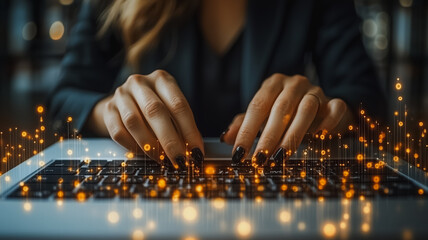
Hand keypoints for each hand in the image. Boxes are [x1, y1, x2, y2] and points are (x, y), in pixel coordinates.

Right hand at [87, 70, 203, 168]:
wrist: (124, 101)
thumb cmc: (155, 107)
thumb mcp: (172, 108)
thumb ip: (183, 126)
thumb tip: (194, 151)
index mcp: (161, 79)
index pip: (178, 105)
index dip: (189, 131)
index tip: (196, 151)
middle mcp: (139, 83)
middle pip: (155, 111)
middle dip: (170, 140)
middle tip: (180, 160)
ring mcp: (121, 95)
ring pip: (134, 122)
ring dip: (150, 146)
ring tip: (163, 160)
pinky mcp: (108, 110)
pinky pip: (118, 132)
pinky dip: (133, 147)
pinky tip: (143, 155)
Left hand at [221, 74, 352, 165]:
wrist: (320, 106)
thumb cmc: (286, 112)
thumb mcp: (263, 116)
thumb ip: (244, 124)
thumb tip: (226, 137)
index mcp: (273, 84)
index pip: (257, 106)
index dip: (246, 131)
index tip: (239, 153)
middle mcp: (294, 84)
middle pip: (280, 109)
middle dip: (267, 137)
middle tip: (259, 159)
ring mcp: (316, 91)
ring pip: (306, 110)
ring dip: (292, 135)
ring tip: (280, 157)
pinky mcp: (335, 102)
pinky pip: (335, 108)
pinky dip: (328, 122)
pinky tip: (319, 136)